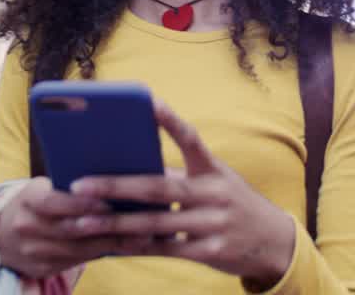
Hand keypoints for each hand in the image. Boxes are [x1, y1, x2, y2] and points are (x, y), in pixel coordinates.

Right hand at [0, 177, 142, 278]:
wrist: (1, 234)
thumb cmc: (36, 202)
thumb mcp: (44, 188)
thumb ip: (70, 188)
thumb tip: (114, 184)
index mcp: (26, 199)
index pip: (54, 202)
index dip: (82, 205)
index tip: (110, 203)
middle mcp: (25, 227)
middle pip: (70, 230)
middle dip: (107, 227)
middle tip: (141, 222)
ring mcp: (32, 251)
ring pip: (77, 250)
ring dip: (111, 244)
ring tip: (142, 236)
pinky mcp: (41, 269)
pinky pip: (76, 262)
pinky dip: (102, 254)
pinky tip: (126, 248)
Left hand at [69, 99, 296, 288]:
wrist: (274, 242)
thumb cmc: (232, 203)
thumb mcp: (217, 182)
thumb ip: (182, 176)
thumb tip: (132, 169)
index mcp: (214, 169)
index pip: (191, 139)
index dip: (170, 120)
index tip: (149, 102)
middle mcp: (214, 194)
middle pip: (158, 188)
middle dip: (116, 186)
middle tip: (80, 184)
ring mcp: (213, 224)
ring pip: (155, 223)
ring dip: (115, 223)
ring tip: (82, 220)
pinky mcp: (210, 252)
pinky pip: (165, 249)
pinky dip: (136, 246)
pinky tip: (110, 243)